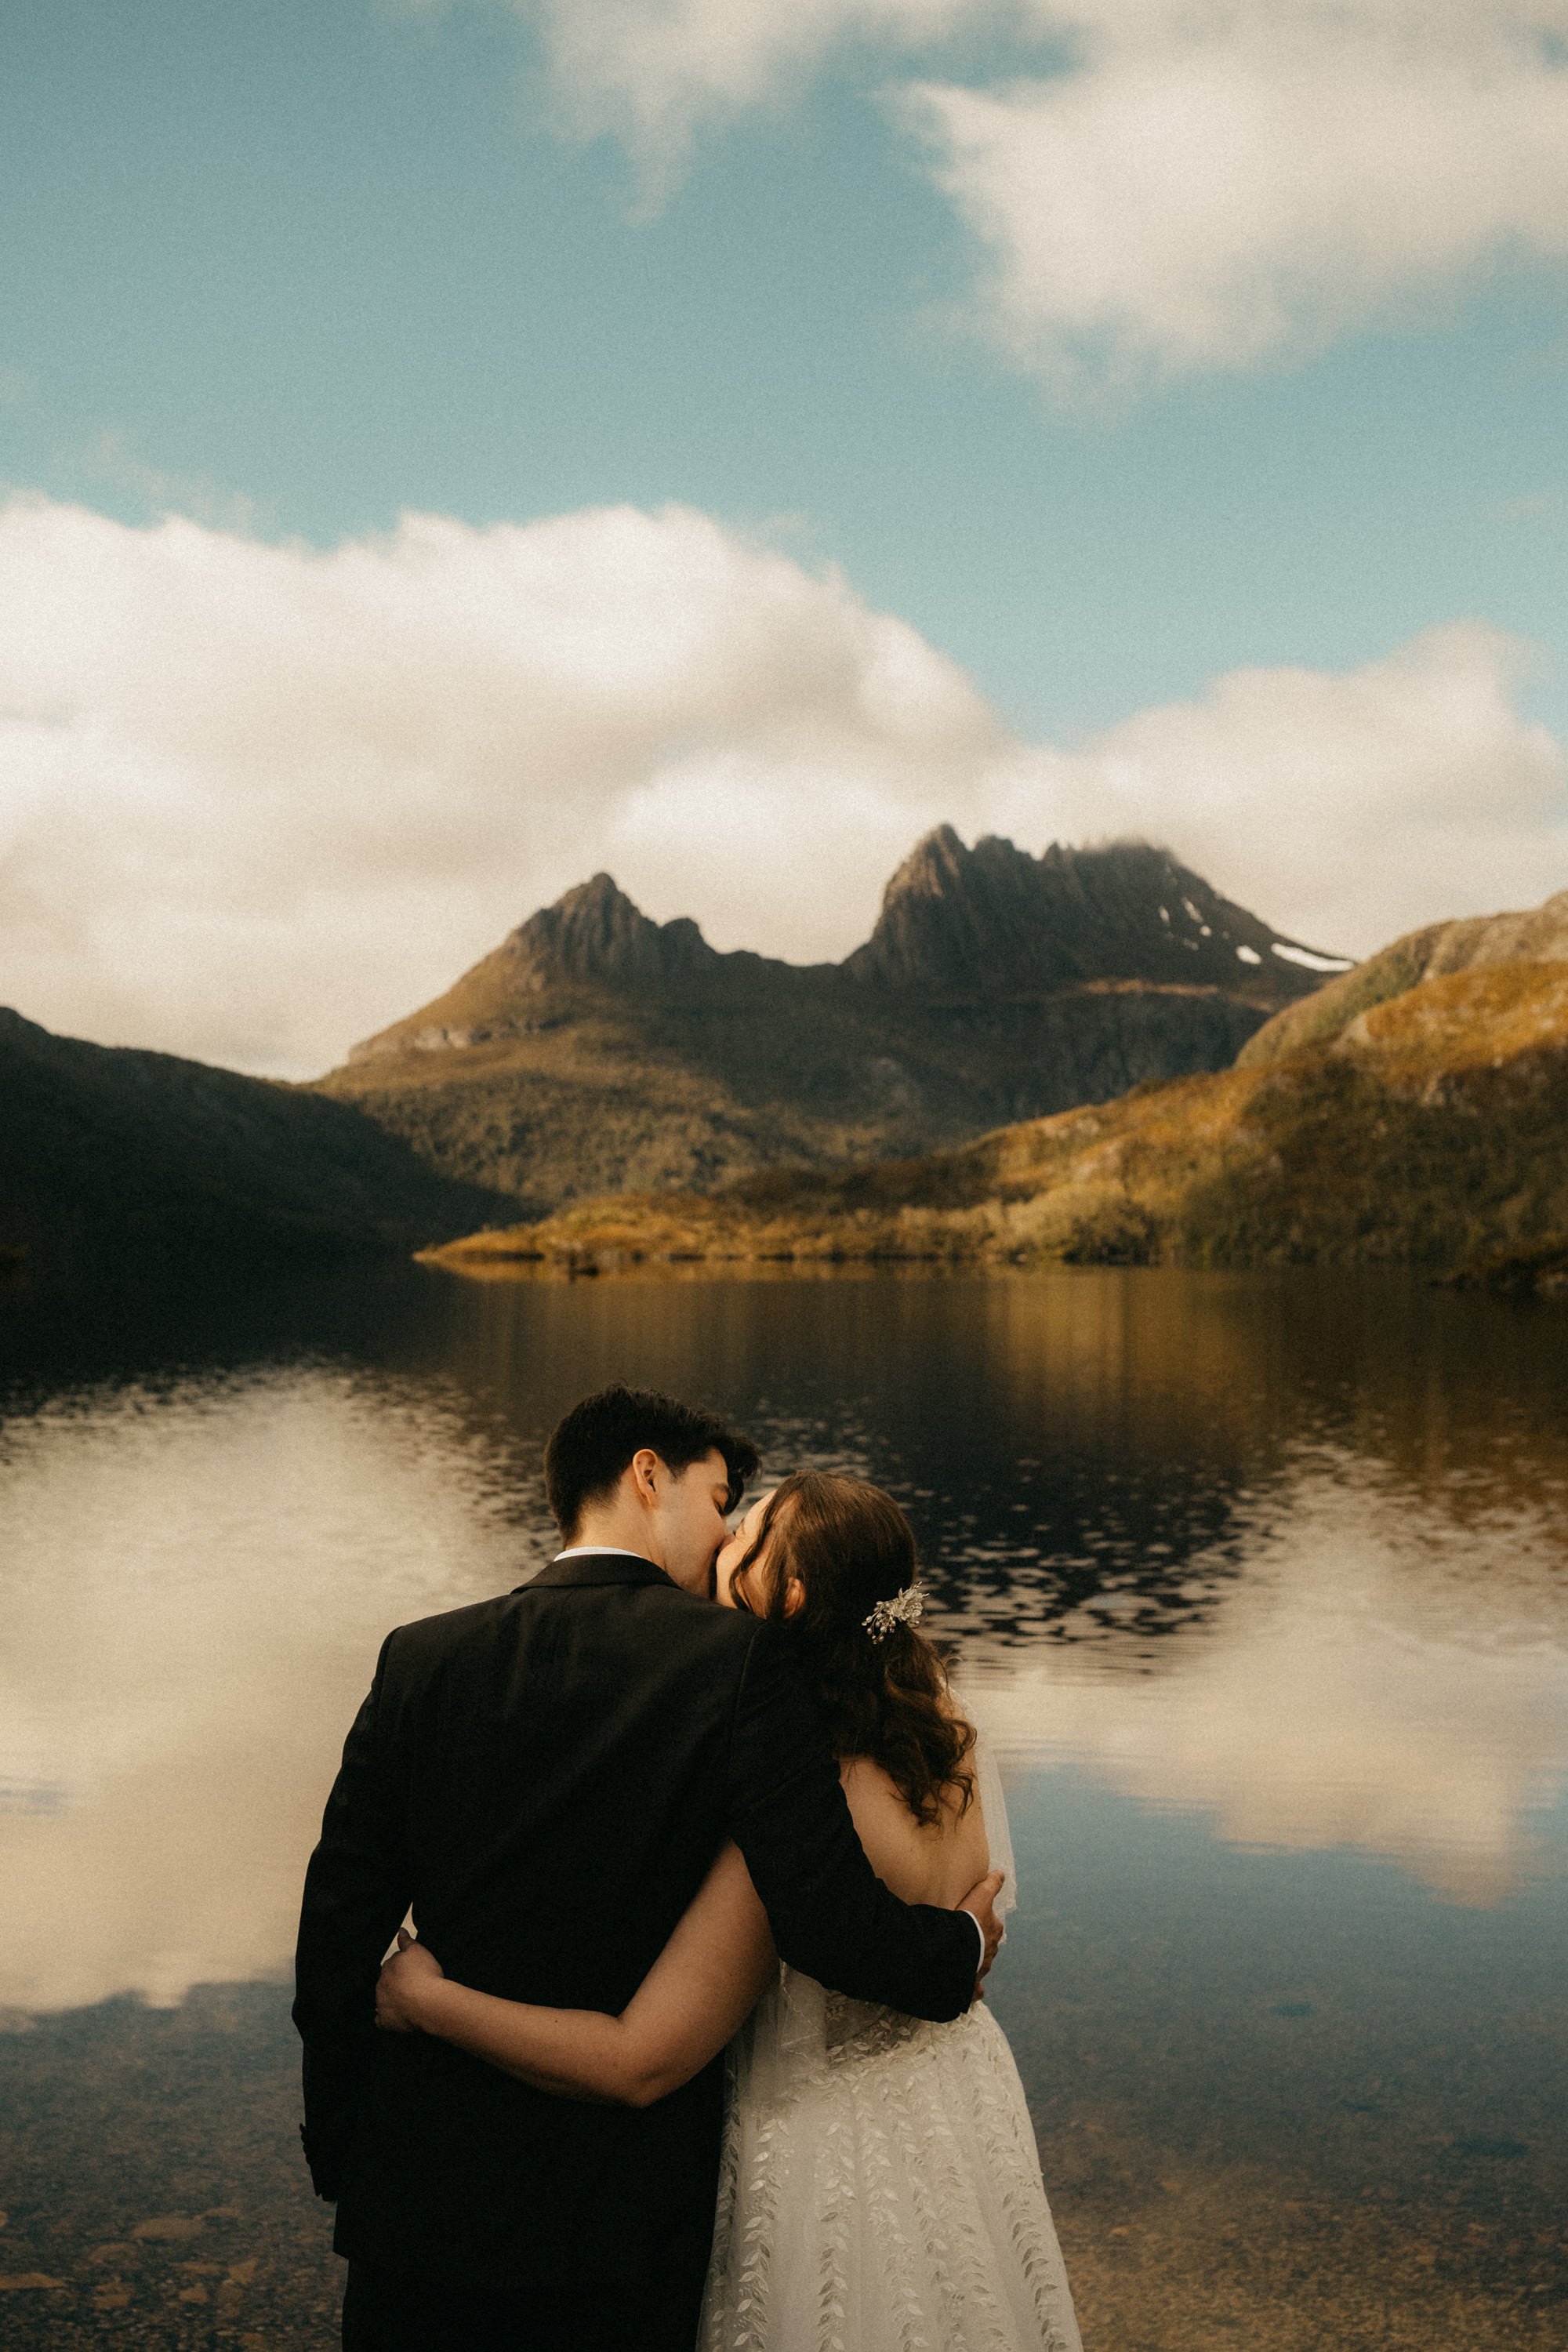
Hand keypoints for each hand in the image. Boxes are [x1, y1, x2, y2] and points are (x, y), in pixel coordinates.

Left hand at [375, 1928, 444, 2033]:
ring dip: (390, 1999)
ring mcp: (381, 2003)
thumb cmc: (425, 1976)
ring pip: (382, 1999)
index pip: (391, 1965)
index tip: (412, 1972)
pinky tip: (395, 2017)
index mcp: (388, 1967)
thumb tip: (400, 1931)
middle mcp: (381, 1984)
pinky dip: (386, 2018)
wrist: (428, 2003)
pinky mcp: (385, 2021)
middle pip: (386, 1982)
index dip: (402, 1968)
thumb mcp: (418, 1950)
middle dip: (395, 1984)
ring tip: (406, 2001)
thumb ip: (406, 1940)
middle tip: (411, 1987)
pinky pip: (381, 2020)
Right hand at [957, 1869, 1005, 1997]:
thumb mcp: (980, 1896)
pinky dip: (974, 1990)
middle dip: (981, 1943)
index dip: (985, 1921)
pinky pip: (976, 1990)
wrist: (957, 1950)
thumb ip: (991, 1885)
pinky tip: (969, 1990)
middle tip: (968, 1939)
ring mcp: (982, 1969)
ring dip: (975, 1962)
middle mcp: (992, 1951)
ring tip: (962, 1960)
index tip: (975, 1920)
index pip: (994, 1924)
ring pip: (982, 1965)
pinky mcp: (973, 1985)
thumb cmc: (968, 1921)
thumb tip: (1002, 1873)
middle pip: (988, 1945)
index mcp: (994, 1930)